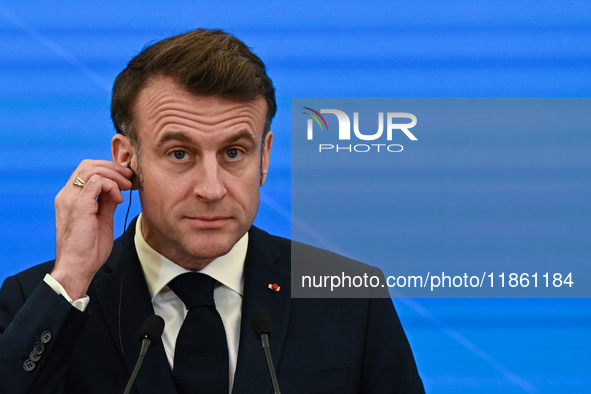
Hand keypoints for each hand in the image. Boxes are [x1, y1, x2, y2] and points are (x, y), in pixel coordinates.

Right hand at [51, 160, 132, 299]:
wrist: (78, 267)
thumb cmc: (89, 250)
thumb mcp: (102, 220)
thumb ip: (106, 203)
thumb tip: (117, 190)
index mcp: (70, 198)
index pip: (86, 170)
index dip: (108, 170)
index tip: (125, 180)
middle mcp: (67, 195)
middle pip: (88, 164)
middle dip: (113, 168)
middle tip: (129, 178)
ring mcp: (70, 199)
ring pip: (92, 169)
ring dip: (115, 175)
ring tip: (127, 187)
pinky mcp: (79, 205)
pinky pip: (97, 181)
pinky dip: (112, 186)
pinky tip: (119, 199)